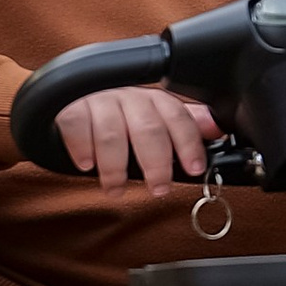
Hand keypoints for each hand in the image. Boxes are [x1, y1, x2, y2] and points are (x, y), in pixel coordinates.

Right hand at [55, 88, 219, 187]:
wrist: (70, 103)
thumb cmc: (118, 118)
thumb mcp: (152, 121)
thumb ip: (182, 125)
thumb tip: (217, 129)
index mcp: (152, 100)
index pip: (177, 117)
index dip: (188, 143)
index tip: (194, 168)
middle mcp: (127, 96)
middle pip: (148, 128)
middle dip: (157, 163)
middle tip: (159, 189)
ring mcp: (97, 100)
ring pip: (112, 132)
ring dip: (116, 167)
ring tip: (116, 189)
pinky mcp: (69, 107)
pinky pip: (76, 125)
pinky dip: (82, 148)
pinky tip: (87, 165)